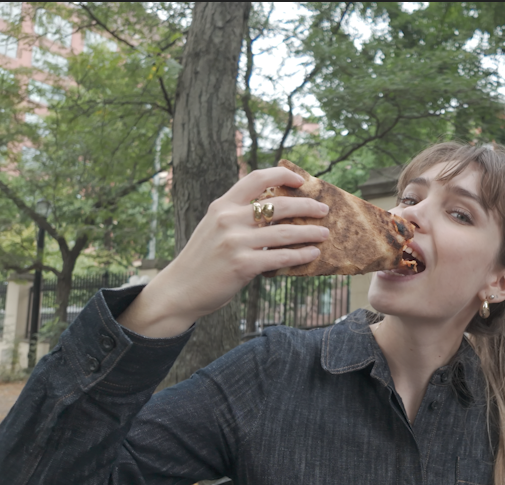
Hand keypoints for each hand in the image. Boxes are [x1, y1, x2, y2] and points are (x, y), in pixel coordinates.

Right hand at [118, 167, 328, 336]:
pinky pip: (281, 256)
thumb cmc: (203, 260)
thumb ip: (238, 216)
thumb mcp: (214, 228)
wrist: (180, 290)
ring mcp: (235, 241)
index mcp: (222, 205)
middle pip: (279, 204)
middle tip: (323, 210)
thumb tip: (277, 211)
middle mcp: (228, 219)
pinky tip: (312, 253)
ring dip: (310, 232)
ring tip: (325, 233)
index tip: (301, 181)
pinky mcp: (243, 264)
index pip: (256, 178)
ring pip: (285, 232)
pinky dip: (301, 254)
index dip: (282, 175)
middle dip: (307, 206)